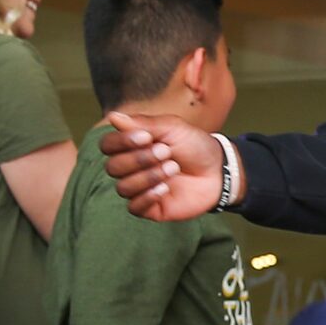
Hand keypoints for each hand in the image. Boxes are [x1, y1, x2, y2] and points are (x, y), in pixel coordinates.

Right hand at [100, 112, 222, 222]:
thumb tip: (113, 116)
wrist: (218, 169)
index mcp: (132, 146)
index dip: (121, 142)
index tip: (146, 137)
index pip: (108, 145)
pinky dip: (148, 196)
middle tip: (166, 152)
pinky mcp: (150, 208)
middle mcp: (131, 168)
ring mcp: (139, 189)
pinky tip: (166, 188)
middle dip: (139, 159)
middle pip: (112, 168)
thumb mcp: (172, 128)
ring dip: (148, 177)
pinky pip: (134, 207)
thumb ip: (143, 124)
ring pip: (123, 188)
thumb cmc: (194, 146)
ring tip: (173, 168)